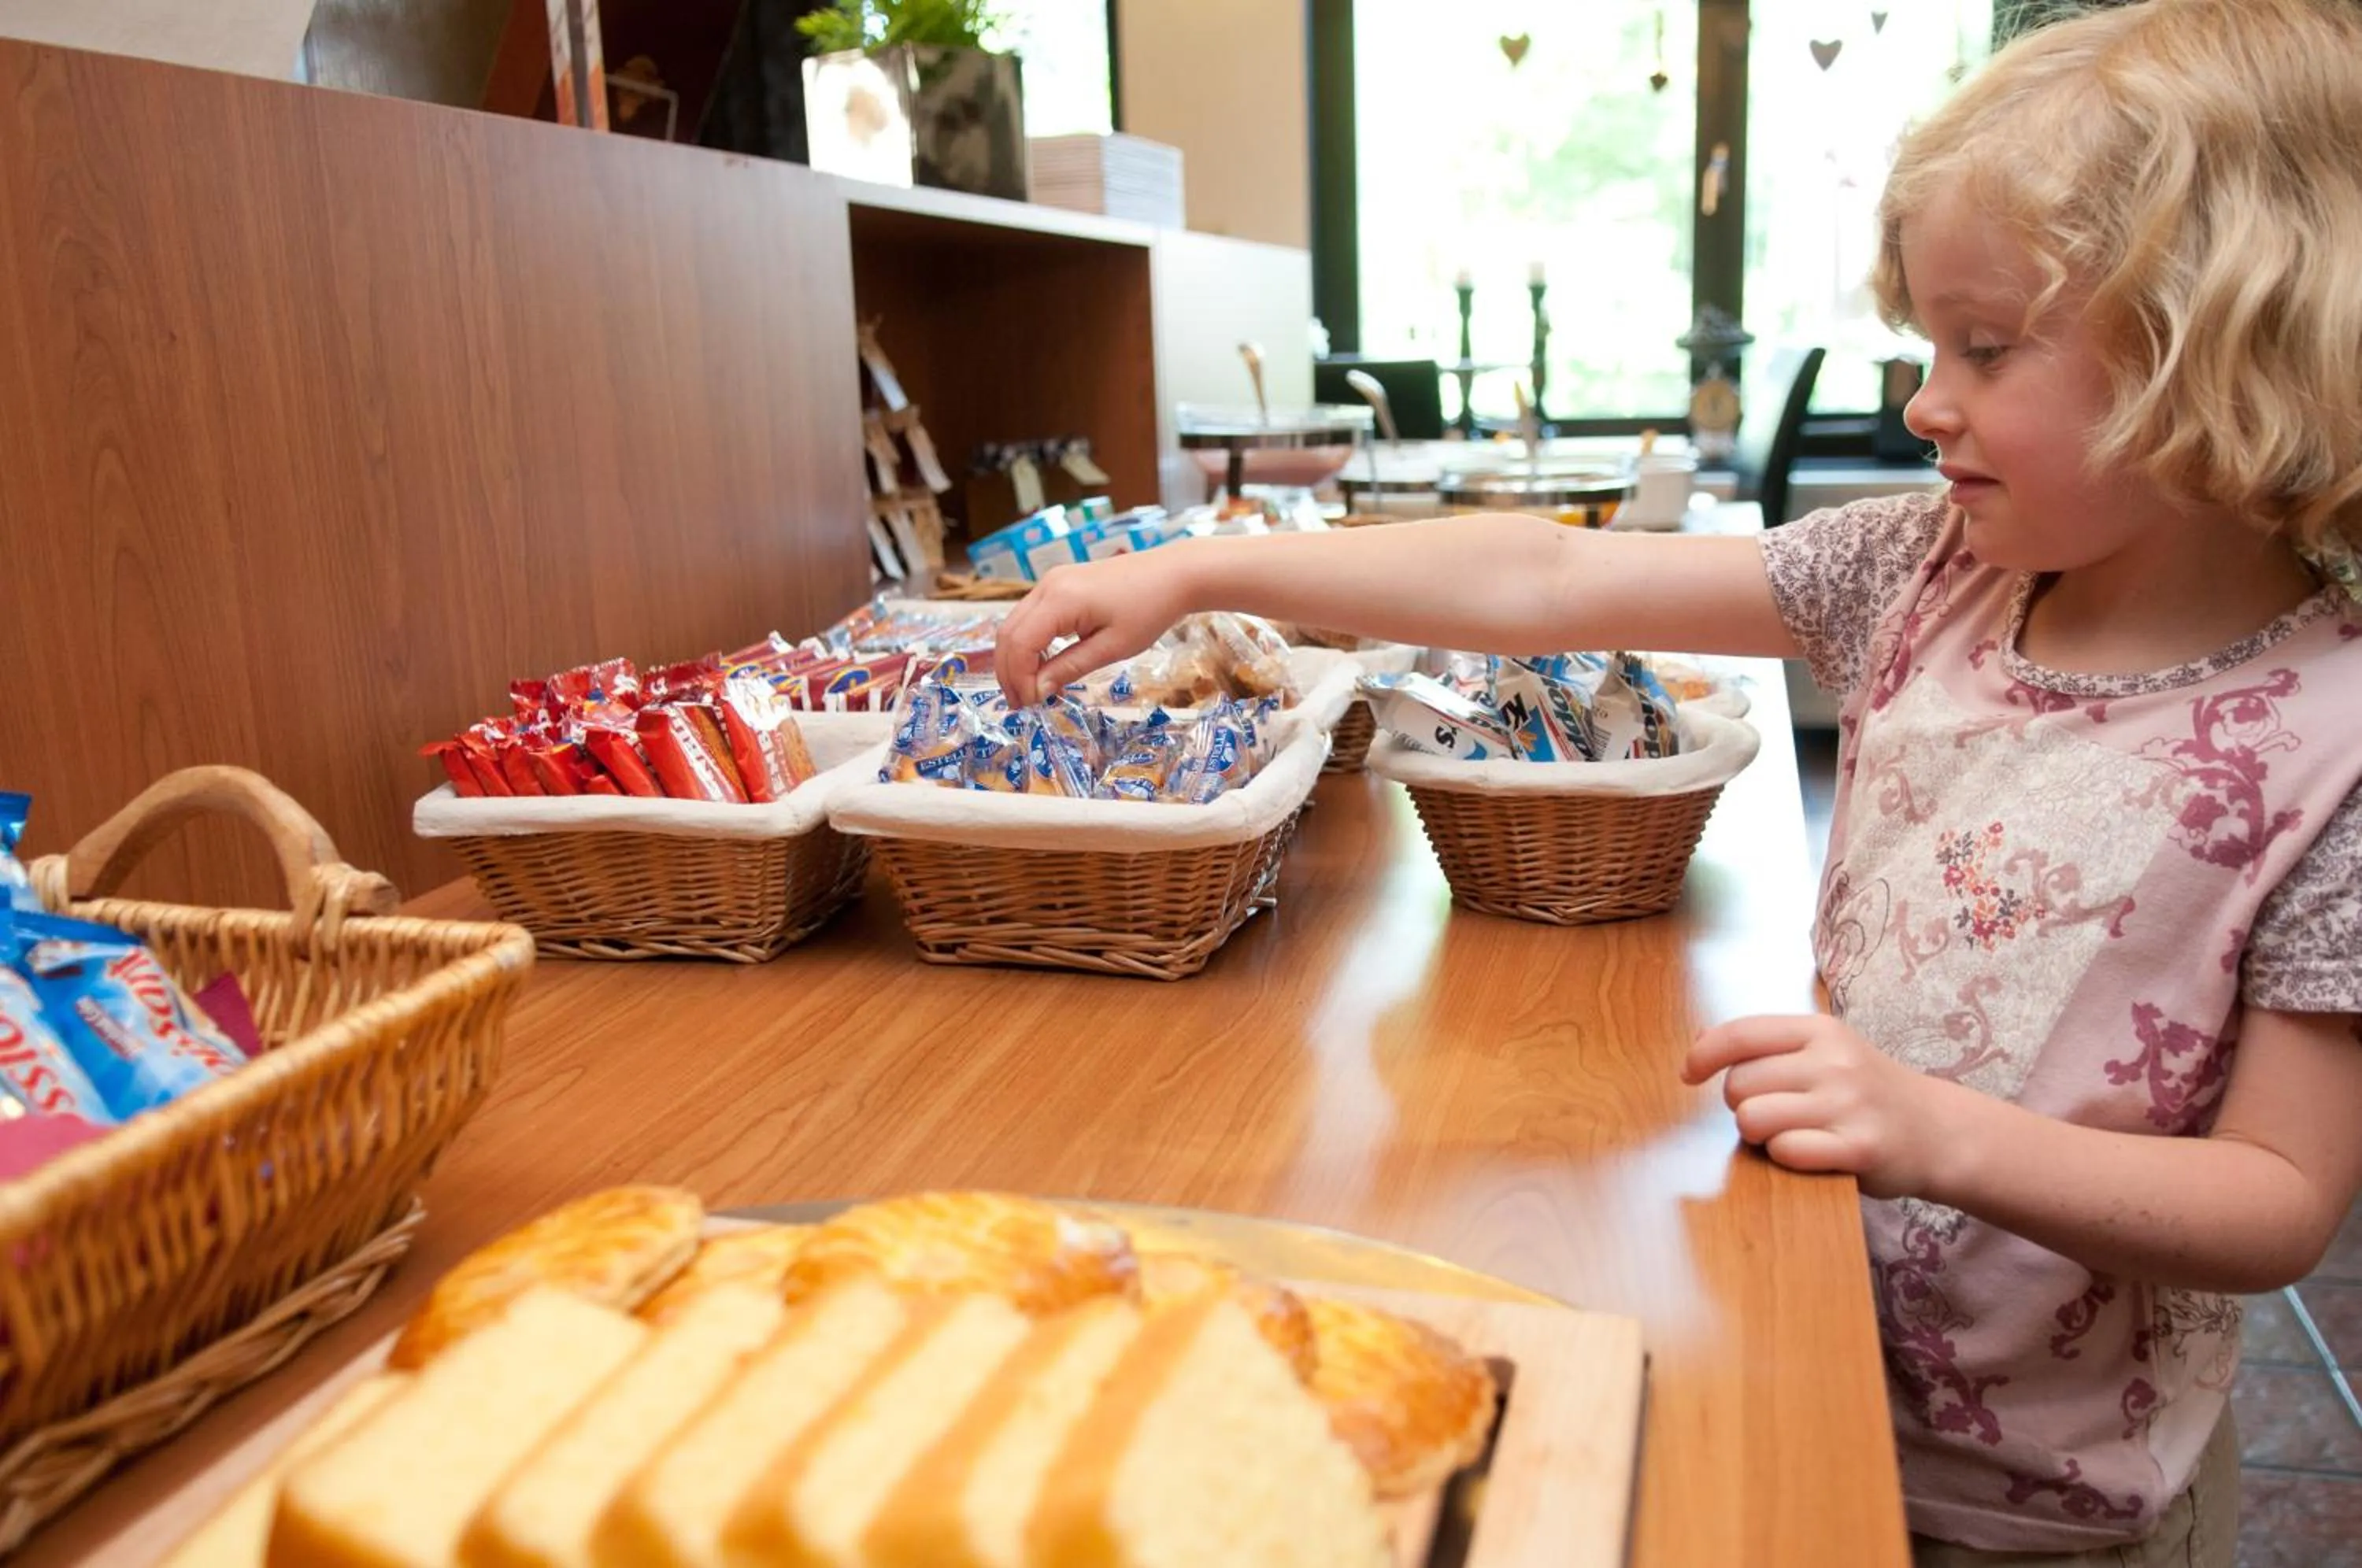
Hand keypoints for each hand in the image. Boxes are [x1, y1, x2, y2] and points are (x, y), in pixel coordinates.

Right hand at [994, 550, 1195, 706]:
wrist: (1173, 574)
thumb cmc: (1150, 610)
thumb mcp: (1112, 648)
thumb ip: (1070, 667)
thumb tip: (1037, 690)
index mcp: (1060, 600)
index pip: (1020, 644)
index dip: (1018, 678)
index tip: (1031, 704)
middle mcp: (1048, 585)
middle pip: (1008, 633)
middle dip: (1009, 671)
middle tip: (1021, 704)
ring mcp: (1051, 581)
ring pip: (1015, 624)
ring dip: (1015, 658)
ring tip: (1028, 690)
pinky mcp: (1059, 583)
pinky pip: (1030, 616)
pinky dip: (1028, 643)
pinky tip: (1041, 666)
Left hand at [1680, 1014, 1956, 1199]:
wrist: (1939, 1131)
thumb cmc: (1868, 1091)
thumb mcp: (1827, 1050)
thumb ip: (1769, 1045)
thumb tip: (1699, 1043)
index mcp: (1821, 1030)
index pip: (1741, 1033)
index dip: (1703, 1055)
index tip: (1689, 1074)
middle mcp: (1835, 1061)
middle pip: (1739, 1085)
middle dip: (1743, 1105)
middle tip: (1776, 1113)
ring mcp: (1848, 1104)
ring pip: (1754, 1120)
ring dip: (1760, 1135)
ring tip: (1791, 1133)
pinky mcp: (1859, 1148)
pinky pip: (1786, 1153)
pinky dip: (1787, 1158)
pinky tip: (1812, 1153)